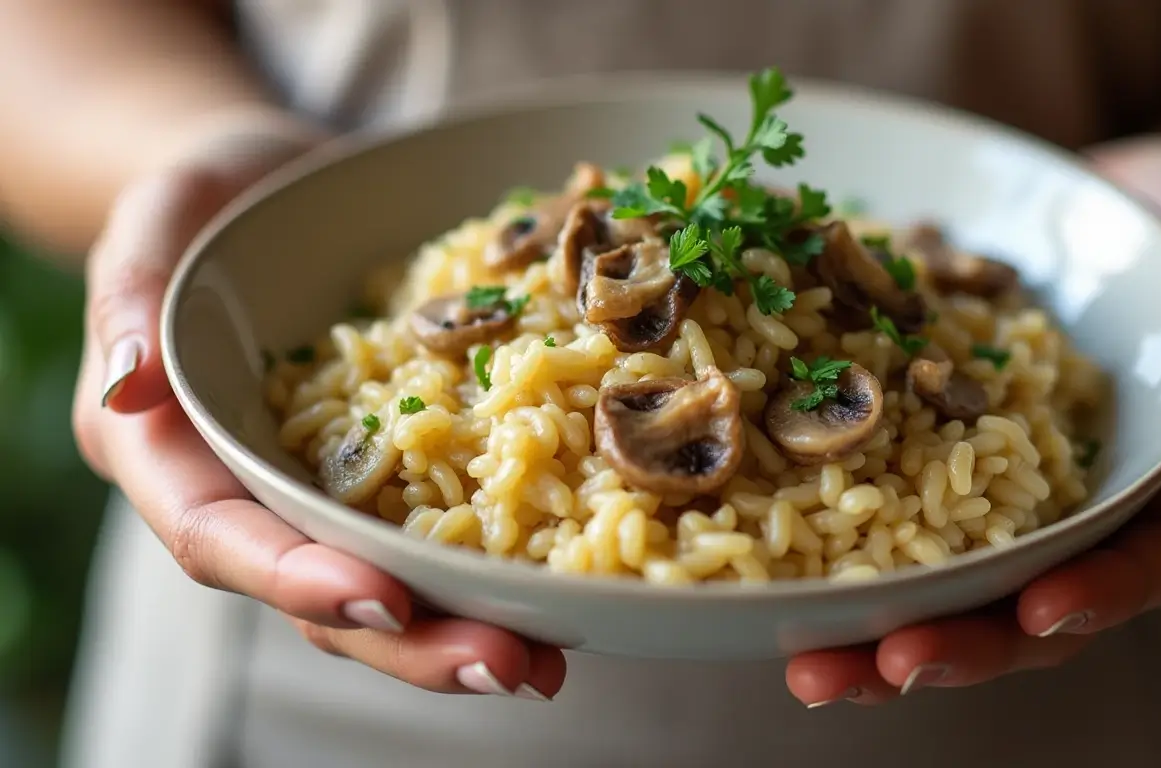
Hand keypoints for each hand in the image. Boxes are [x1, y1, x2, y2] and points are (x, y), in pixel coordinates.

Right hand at [72, 110, 564, 699]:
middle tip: (507, 664)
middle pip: (323, 591)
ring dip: (467, 627)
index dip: (295, 578)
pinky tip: (567, 592)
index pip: (221, 538)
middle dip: (412, 639)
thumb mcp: (155, 224)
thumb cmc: (204, 203)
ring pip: (392, 581)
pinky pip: (449, 526)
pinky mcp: (404, 469)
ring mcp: (336, 490)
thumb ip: (132, 301)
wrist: (278, 191)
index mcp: (177, 457)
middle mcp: (259, 495)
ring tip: (548, 660)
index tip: (379, 599)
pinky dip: (503, 566)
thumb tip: (129, 385)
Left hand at [783, 136, 1160, 706]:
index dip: (1103, 593)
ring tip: (808, 664)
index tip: (1043, 612)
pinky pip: (889, 519)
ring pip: (954, 587)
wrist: (1107, 207)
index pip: (1154, 559)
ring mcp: (1008, 497)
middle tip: (888, 668)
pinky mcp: (937, 459)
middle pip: (1035, 603)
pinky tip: (775, 588)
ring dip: (883, 635)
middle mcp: (1085, 509)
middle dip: (965, 645)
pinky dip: (835, 559)